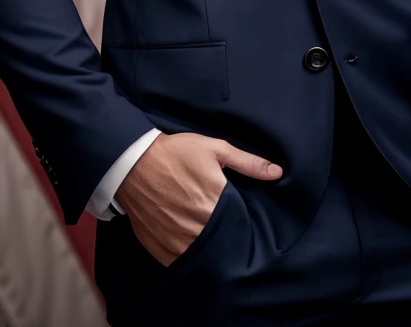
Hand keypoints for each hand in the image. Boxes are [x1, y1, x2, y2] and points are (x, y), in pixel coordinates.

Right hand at [115, 132, 282, 266]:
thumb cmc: (176, 153)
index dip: (242, 223)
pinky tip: (186, 240)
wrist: (133, 162)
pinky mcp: (159, 248)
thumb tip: (277, 173)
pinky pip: (179, 261)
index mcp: (215, 203)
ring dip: (206, 248)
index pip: (240, 225)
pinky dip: (185, 254)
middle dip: (225, 236)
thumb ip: (247, 163)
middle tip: (220, 225)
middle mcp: (198, 227)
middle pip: (222, 242)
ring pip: (202, 255)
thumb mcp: (215, 149)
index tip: (240, 218)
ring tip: (204, 233)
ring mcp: (177, 240)